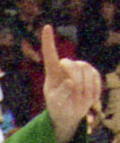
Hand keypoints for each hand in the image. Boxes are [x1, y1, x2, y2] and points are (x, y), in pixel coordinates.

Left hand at [39, 24, 102, 142]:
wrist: (70, 114)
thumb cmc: (58, 108)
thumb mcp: (56, 104)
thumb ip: (61, 94)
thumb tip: (70, 83)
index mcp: (52, 73)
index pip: (50, 55)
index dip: (48, 41)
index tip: (46, 27)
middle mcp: (66, 68)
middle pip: (72, 64)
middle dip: (75, 80)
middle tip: (76, 94)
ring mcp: (79, 69)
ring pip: (86, 69)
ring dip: (85, 86)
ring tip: (81, 99)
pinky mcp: (91, 73)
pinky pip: (95, 76)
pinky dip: (94, 88)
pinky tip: (89, 100)